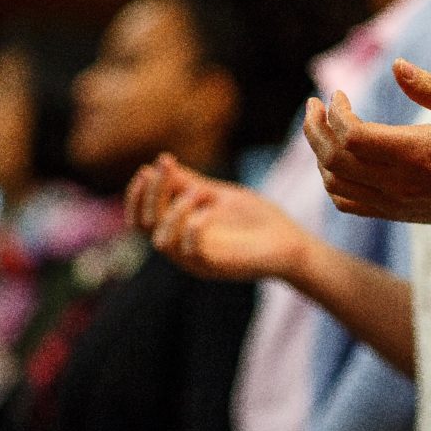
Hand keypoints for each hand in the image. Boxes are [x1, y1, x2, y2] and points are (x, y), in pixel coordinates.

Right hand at [125, 155, 313, 280]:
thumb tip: (162, 162)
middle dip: (152, 194)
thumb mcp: (220, 196)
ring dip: (174, 212)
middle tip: (164, 169)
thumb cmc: (257, 220)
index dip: (138, 196)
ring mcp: (197, 261)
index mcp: (181, 232)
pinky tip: (206, 211)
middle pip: (147, 226)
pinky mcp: (215, 268)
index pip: (143, 218)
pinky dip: (193, 229)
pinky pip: (191, 253)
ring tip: (198, 191)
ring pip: (162, 242)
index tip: (147, 169)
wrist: (292, 243)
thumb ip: (192, 183)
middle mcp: (183, 248)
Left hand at [303, 59, 430, 224]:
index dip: (336, 113)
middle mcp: (399, 182)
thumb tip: (396, 65)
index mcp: (415, 153)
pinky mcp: (394, 212)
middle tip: (314, 104)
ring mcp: (394, 202)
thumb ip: (429, 88)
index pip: (353, 136)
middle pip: (334, 159)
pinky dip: (331, 181)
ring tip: (321, 128)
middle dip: (316, 128)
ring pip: (335, 183)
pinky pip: (347, 203)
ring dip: (319, 153)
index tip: (339, 94)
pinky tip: (335, 160)